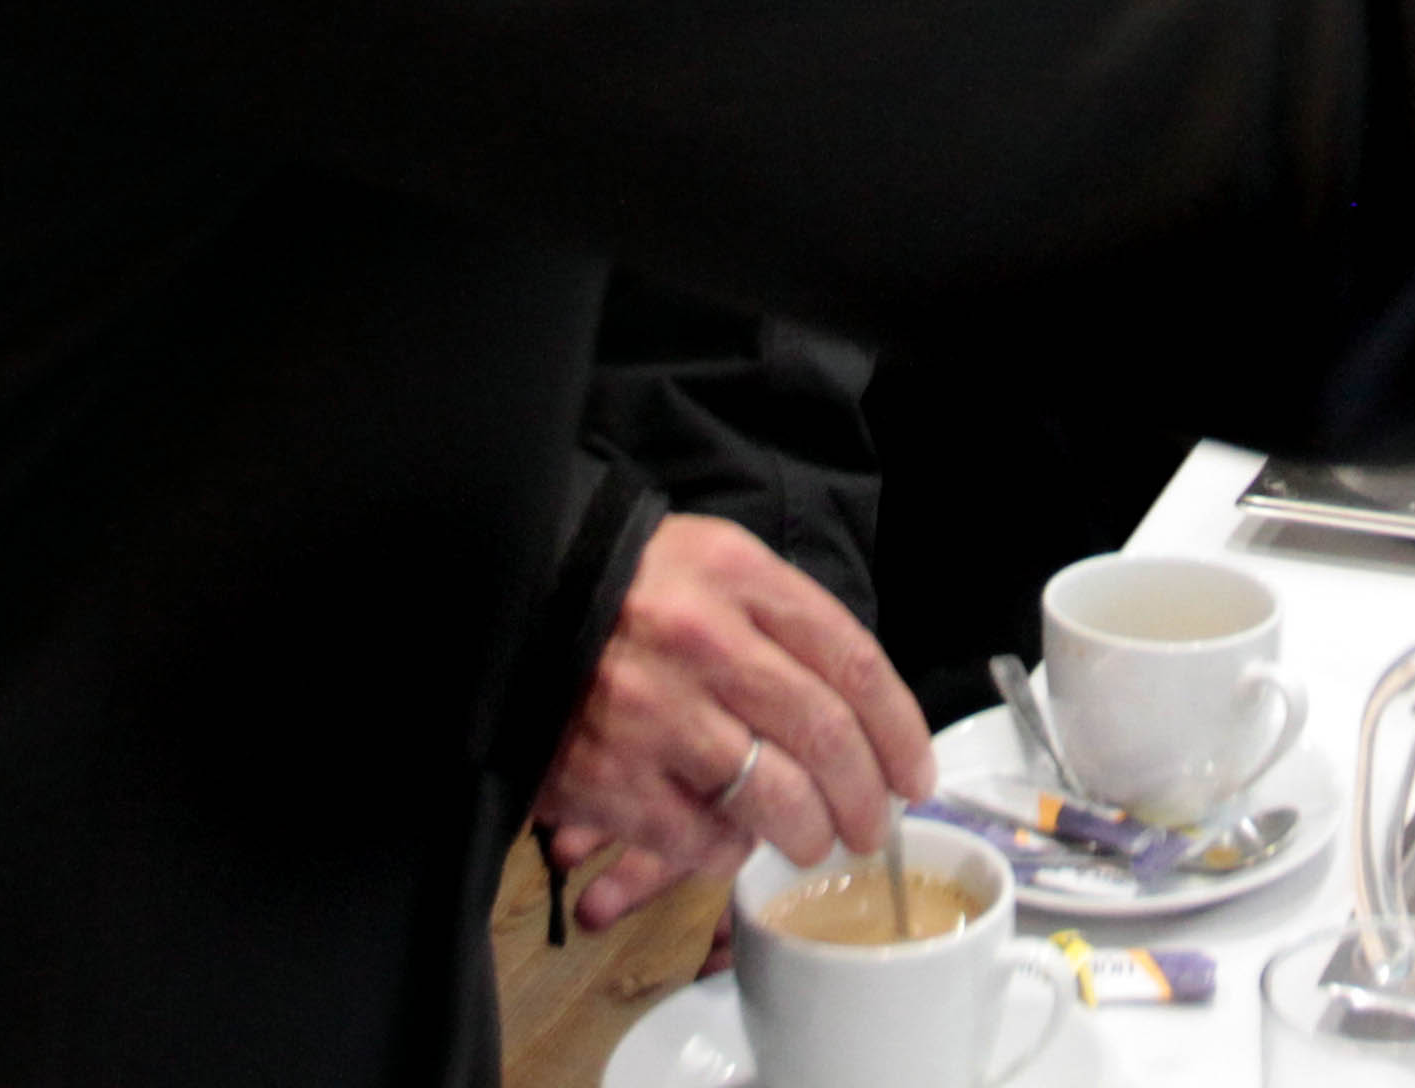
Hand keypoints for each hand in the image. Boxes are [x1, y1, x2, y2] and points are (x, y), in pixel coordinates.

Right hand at [531, 517, 936, 931]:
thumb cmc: (619, 589)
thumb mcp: (707, 563)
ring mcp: (656, 712)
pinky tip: (729, 840)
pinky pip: (702, 838)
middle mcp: (702, 639)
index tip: (916, 774)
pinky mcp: (612, 777)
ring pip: (778, 797)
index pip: (852, 658)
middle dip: (867, 797)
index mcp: (736, 575)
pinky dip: (727, 852)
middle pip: (827, 735)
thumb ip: (780, 620)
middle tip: (874, 825)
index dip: (900, 729)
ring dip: (810, 833)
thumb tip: (859, 709)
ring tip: (813, 839)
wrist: (499, 603)